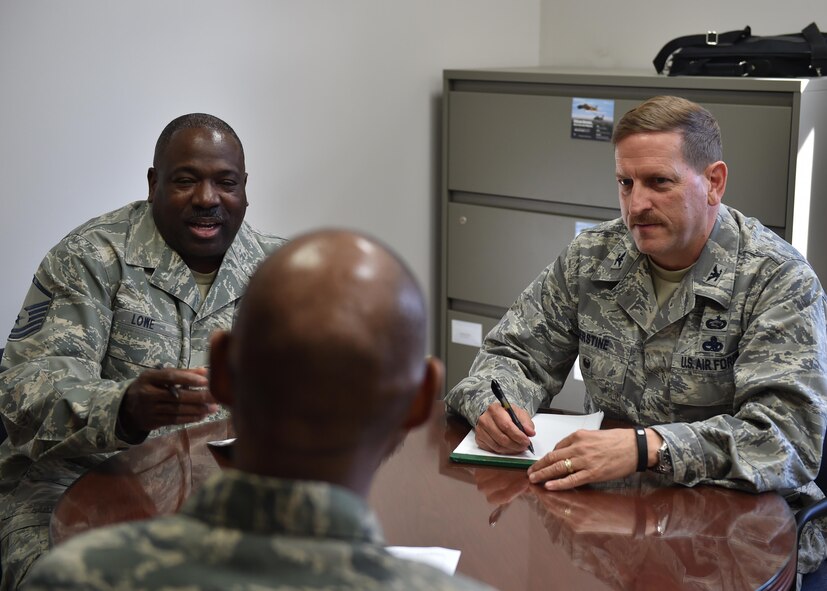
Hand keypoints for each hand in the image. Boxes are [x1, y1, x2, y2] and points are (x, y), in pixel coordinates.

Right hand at [118, 367, 218, 436]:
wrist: (127, 407)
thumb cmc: (149, 386)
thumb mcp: (159, 375)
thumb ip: (182, 373)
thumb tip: (205, 372)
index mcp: (149, 378)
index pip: (170, 377)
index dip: (189, 379)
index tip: (206, 380)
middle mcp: (148, 394)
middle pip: (177, 396)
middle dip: (199, 397)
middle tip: (216, 396)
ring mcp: (150, 410)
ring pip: (178, 410)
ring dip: (198, 409)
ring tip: (213, 407)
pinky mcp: (154, 422)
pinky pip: (175, 420)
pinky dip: (190, 418)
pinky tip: (202, 415)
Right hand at [475, 402, 535, 453]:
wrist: (494, 415)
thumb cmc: (507, 414)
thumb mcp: (519, 413)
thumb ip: (526, 423)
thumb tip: (530, 432)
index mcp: (495, 409)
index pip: (506, 426)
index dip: (518, 435)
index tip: (527, 441)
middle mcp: (484, 419)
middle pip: (502, 438)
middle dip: (516, 444)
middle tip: (524, 446)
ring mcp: (480, 430)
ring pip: (497, 446)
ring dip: (511, 449)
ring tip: (519, 447)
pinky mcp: (479, 439)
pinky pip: (493, 449)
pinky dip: (504, 451)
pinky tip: (510, 448)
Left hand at [527, 427, 654, 490]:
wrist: (635, 447)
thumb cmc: (616, 440)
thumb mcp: (593, 435)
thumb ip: (577, 442)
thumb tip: (563, 452)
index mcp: (578, 436)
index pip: (556, 447)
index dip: (546, 457)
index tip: (540, 463)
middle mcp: (579, 447)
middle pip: (553, 458)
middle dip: (539, 466)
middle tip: (530, 472)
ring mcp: (585, 461)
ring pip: (558, 468)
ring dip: (543, 474)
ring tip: (534, 479)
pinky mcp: (593, 474)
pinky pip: (572, 480)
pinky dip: (559, 483)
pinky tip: (549, 486)